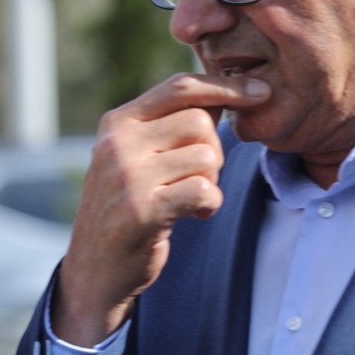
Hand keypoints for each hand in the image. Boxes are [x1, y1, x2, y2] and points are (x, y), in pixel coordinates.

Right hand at [54, 72, 270, 345]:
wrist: (95, 268)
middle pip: (199, 121)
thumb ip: (170, 125)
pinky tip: (195, 215)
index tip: (260, 92)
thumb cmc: (126, 208)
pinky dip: (210, 204)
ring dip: (211, 180)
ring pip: (206, 155)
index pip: (180, 87)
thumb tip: (225, 92)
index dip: (226, 86)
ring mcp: (126, 177)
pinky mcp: (142, 210)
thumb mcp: (136, 156)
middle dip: (214, 149)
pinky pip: (204, 189)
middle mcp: (117, 144)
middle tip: (199, 177)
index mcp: (116, 123)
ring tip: (190, 199)